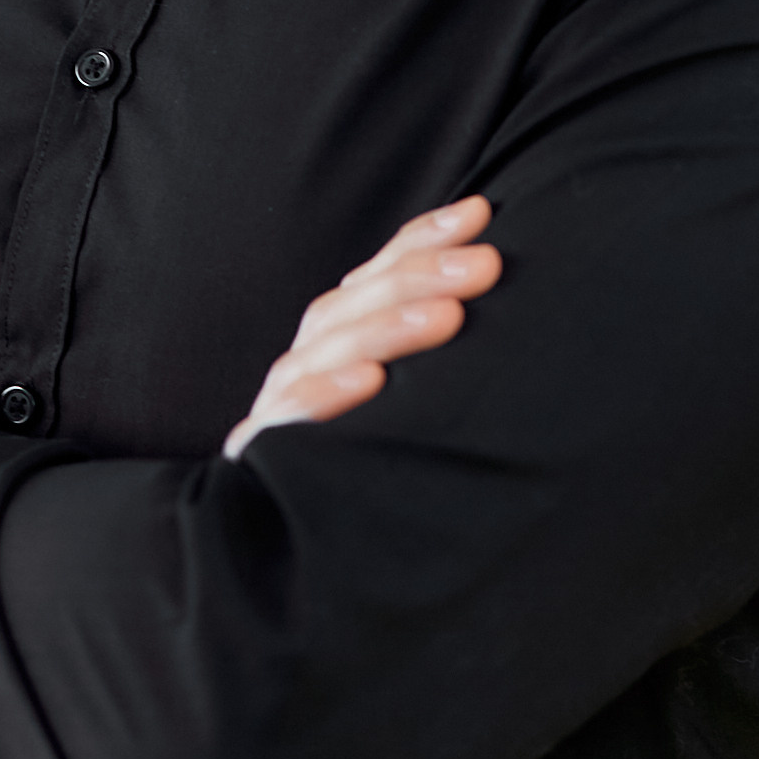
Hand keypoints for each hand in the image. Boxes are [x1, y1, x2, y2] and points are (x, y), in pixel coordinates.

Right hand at [223, 196, 498, 459]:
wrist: (302, 542)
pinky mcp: (266, 450)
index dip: (426, 236)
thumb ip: (436, 330)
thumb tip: (492, 268)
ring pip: (331, 345)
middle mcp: (312, 353)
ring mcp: (285, 398)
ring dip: (389, 327)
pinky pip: (291, 417)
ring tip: (448, 316)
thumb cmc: (379, 453)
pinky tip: (369, 381)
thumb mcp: (412, 390)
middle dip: (423, 274)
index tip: (480, 216)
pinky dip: (327, 394)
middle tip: (486, 265)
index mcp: (344, 329)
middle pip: (360, 298)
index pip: (382, 270)